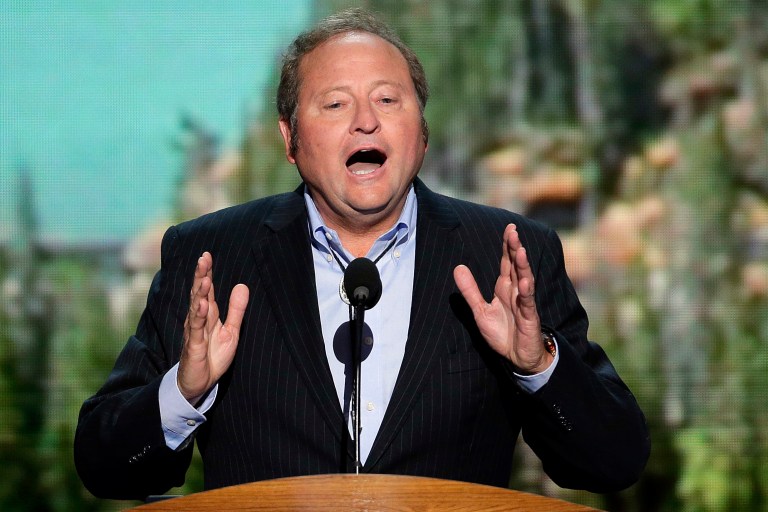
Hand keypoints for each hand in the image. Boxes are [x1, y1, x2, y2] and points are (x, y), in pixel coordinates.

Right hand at [178, 252, 249, 402]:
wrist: (199, 383)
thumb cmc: (213, 356)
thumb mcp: (231, 331)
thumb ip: (236, 310)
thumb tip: (242, 285)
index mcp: (208, 315)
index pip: (206, 290)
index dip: (206, 273)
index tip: (207, 255)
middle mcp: (198, 320)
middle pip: (199, 294)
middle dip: (201, 276)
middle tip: (203, 258)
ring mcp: (194, 332)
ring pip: (196, 309)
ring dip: (199, 293)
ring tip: (204, 278)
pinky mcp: (194, 346)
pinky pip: (197, 329)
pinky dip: (199, 317)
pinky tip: (202, 305)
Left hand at [453, 224, 551, 373]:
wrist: (517, 356)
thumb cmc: (502, 332)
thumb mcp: (480, 310)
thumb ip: (470, 290)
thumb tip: (458, 267)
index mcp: (505, 288)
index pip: (506, 263)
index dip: (507, 246)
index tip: (509, 229)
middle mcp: (516, 292)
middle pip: (516, 266)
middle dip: (515, 249)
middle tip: (513, 231)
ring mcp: (524, 303)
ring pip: (525, 280)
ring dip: (523, 266)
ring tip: (520, 251)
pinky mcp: (529, 318)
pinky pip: (527, 303)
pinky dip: (526, 293)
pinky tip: (524, 282)